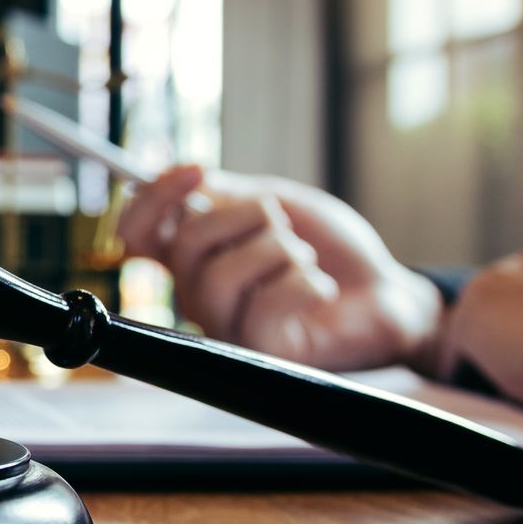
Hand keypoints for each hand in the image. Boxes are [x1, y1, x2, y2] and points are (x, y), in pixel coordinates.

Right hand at [117, 164, 443, 371]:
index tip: (197, 170)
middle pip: (185, 244)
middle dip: (243, 215)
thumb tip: (187, 184)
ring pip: (223, 275)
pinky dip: (306, 282)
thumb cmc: (328, 248)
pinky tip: (321, 289)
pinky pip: (267, 305)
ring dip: (280, 250)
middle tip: (280, 222)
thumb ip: (224, 195)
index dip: (155, 198)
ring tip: (306, 259)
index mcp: (193, 257)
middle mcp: (198, 295)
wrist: (385, 290)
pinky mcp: (261, 354)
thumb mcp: (273, 203)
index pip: (138, 233)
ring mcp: (226, 328)